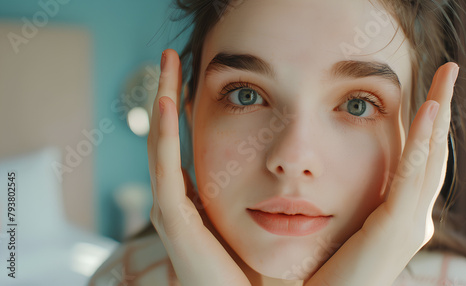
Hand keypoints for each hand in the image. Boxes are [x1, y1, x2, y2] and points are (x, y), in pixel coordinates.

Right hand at [147, 49, 250, 285]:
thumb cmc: (247, 268)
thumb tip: (276, 168)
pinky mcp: (173, 218)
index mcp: (191, 199)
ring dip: (163, 100)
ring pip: (161, 143)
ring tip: (167, 64)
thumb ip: (252, 193)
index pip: (180, 144)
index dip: (181, 110)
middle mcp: (174, 200)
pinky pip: (165, 165)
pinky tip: (168, 100)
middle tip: (170, 58)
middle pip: (165, 136)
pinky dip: (164, 132)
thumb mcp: (249, 219)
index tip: (190, 78)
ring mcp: (169, 207)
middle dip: (167, 94)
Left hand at [304, 62, 458, 285]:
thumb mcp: (348, 230)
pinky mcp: (396, 227)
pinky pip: (412, 175)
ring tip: (446, 75)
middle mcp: (416, 219)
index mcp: (403, 217)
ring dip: (439, 114)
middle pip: (434, 154)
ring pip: (431, 158)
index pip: (420, 162)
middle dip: (442, 110)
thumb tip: (349, 181)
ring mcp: (411, 224)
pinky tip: (428, 109)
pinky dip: (422, 141)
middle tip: (448, 71)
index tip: (424, 92)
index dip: (426, 126)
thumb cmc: (328, 272)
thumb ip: (359, 206)